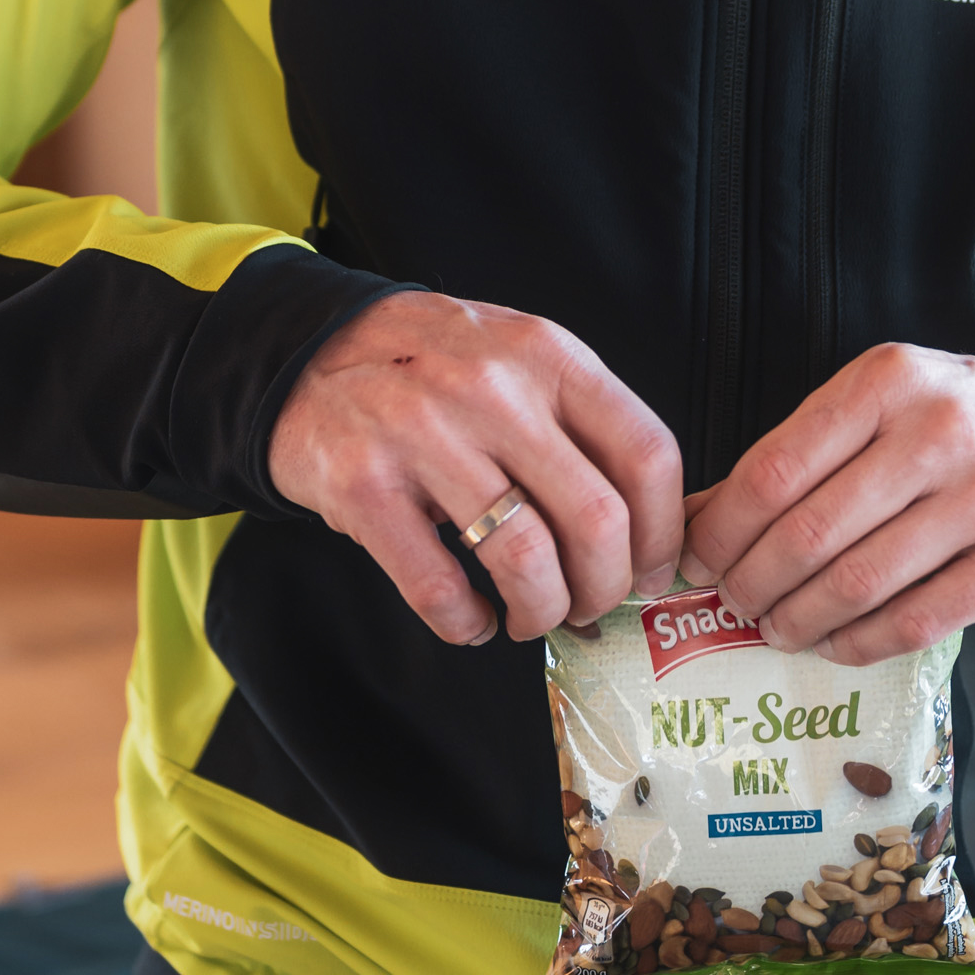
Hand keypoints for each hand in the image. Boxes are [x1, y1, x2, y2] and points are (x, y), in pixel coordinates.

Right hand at [268, 291, 685, 648]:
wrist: (310, 352)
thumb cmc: (433, 367)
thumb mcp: (518, 358)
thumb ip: (581, 421)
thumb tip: (646, 530)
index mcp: (547, 356)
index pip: (646, 454)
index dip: (664, 534)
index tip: (654, 571)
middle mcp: (492, 389)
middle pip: (596, 520)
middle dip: (605, 588)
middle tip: (590, 606)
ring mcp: (424, 435)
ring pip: (524, 559)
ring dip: (540, 611)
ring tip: (530, 615)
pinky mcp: (364, 486)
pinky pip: (438, 586)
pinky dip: (465, 622)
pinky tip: (470, 617)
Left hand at [679, 346, 974, 659]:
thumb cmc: (966, 428)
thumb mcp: (884, 409)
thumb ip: (797, 458)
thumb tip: (693, 519)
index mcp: (887, 381)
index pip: (773, 469)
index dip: (720, 530)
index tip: (696, 562)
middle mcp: (939, 429)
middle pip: (807, 533)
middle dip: (751, 585)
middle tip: (735, 605)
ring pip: (857, 583)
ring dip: (799, 621)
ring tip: (778, 629)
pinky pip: (915, 620)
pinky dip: (859, 644)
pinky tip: (836, 644)